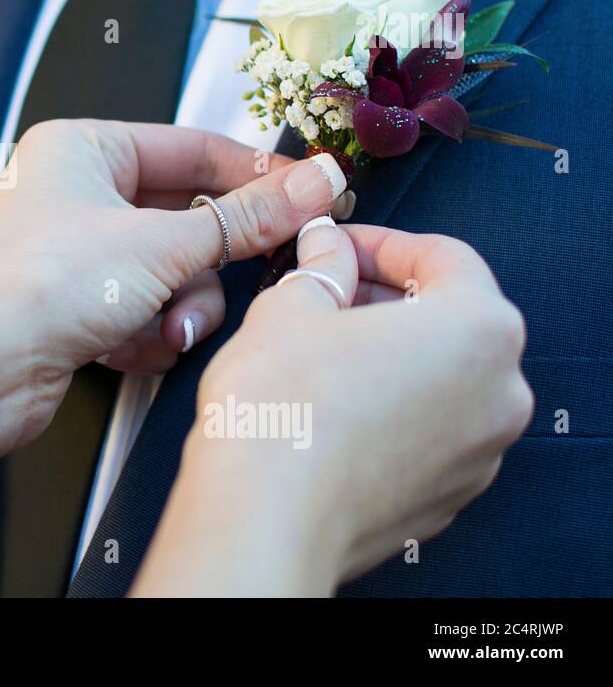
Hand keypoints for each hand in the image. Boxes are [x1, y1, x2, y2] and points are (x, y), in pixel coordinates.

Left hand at [0, 119, 346, 447]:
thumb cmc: (42, 284)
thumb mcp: (162, 244)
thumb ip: (244, 219)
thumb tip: (316, 184)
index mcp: (83, 148)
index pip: (193, 149)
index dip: (257, 177)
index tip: (316, 196)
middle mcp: (75, 193)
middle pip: (185, 218)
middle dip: (211, 261)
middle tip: (269, 270)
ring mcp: (73, 253)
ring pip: (169, 271)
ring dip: (182, 305)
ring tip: (173, 329)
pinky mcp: (72, 308)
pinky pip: (141, 310)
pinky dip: (148, 332)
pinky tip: (133, 350)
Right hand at [134, 219, 532, 595]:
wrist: (265, 519)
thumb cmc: (283, 416)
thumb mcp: (290, 308)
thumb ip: (322, 268)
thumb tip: (328, 249)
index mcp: (477, 329)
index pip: (443, 258)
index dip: (380, 243)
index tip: (339, 246)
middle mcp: (497, 393)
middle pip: (449, 319)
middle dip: (383, 298)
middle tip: (322, 292)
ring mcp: (477, 452)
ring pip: (438, 378)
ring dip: (386, 354)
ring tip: (317, 350)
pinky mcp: (446, 494)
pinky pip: (426, 431)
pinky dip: (387, 408)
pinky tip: (328, 404)